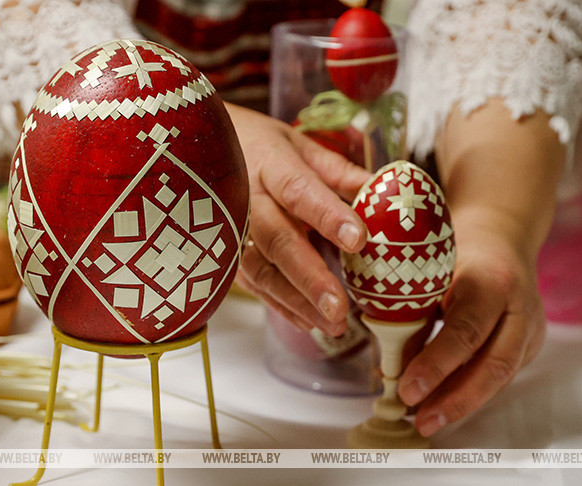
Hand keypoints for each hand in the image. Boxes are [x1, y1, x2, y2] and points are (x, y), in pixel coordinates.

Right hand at [226, 103, 371, 335]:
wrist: (198, 151)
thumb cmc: (257, 146)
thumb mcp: (298, 145)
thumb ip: (338, 171)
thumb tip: (384, 190)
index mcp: (269, 163)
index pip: (298, 190)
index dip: (327, 215)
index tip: (358, 239)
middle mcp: (245, 198)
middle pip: (276, 240)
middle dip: (309, 276)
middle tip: (340, 306)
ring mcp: (229, 229)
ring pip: (260, 270)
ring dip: (295, 301)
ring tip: (332, 324)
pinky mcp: (222, 253)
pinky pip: (251, 283)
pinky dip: (279, 304)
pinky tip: (308, 321)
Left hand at [398, 212, 546, 436]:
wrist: (501, 237)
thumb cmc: (457, 252)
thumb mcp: (430, 271)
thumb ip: (414, 314)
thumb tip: (389, 369)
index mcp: (491, 281)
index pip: (466, 331)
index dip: (436, 365)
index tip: (408, 390)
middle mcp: (519, 307)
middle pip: (494, 364)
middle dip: (456, 399)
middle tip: (421, 419)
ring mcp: (530, 328)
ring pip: (500, 376)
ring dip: (462, 402)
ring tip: (427, 419)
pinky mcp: (529, 344)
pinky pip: (499, 374)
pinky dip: (469, 391)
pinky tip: (442, 404)